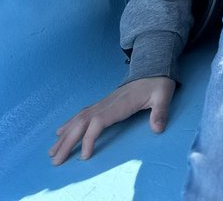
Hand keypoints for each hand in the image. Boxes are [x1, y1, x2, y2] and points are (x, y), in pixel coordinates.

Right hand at [49, 77, 175, 163]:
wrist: (155, 67)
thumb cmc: (159, 83)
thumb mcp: (164, 95)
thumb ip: (161, 111)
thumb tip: (157, 128)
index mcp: (120, 103)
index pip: (98, 121)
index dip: (89, 138)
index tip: (85, 156)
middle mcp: (108, 103)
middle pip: (83, 122)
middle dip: (68, 141)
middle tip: (55, 160)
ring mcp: (104, 102)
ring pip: (79, 118)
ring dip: (65, 135)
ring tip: (52, 151)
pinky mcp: (103, 103)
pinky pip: (83, 114)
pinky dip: (70, 124)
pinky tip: (61, 133)